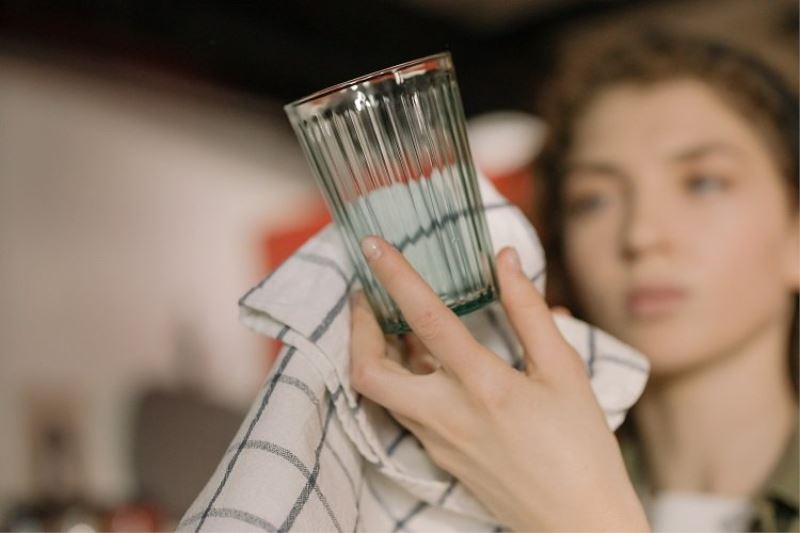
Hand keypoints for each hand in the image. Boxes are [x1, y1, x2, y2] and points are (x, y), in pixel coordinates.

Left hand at [349, 236, 648, 531]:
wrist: (578, 523)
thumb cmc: (582, 447)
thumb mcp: (565, 372)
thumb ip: (530, 312)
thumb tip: (505, 260)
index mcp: (485, 386)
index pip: (427, 320)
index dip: (395, 277)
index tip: (372, 246)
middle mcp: (448, 415)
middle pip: (369, 372)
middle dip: (357, 329)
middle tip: (367, 297)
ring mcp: (437, 441)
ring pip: (381, 393)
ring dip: (375, 353)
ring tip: (392, 321)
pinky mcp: (438, 457)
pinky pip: (403, 411)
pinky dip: (401, 378)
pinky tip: (424, 361)